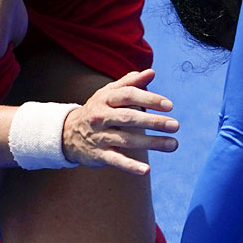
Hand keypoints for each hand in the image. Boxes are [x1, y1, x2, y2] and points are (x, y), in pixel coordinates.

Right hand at [62, 69, 177, 174]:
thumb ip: (130, 83)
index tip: (169, 106)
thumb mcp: (109, 93)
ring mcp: (100, 136)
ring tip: (173, 145)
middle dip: (153, 122)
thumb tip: (151, 72)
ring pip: (127, 140)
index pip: (129, 95)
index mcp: (106, 99)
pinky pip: (116, 160)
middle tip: (175, 125)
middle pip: (129, 118)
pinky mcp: (99, 154)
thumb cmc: (97, 109)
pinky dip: (131, 166)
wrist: (67, 133)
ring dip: (152, 143)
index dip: (149, 99)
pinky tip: (146, 170)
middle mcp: (101, 116)